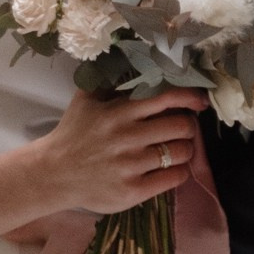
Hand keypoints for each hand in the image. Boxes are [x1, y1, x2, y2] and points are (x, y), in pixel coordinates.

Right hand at [32, 86, 204, 217]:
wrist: (53, 173)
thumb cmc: (74, 133)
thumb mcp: (87, 99)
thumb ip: (113, 81)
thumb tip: (143, 63)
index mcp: (119, 111)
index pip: (168, 97)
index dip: (191, 97)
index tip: (200, 102)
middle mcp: (127, 137)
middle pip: (182, 126)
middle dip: (188, 126)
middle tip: (182, 129)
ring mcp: (130, 166)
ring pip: (182, 152)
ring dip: (186, 149)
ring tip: (176, 149)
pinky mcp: (133, 191)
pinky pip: (175, 178)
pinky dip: (180, 171)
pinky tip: (170, 168)